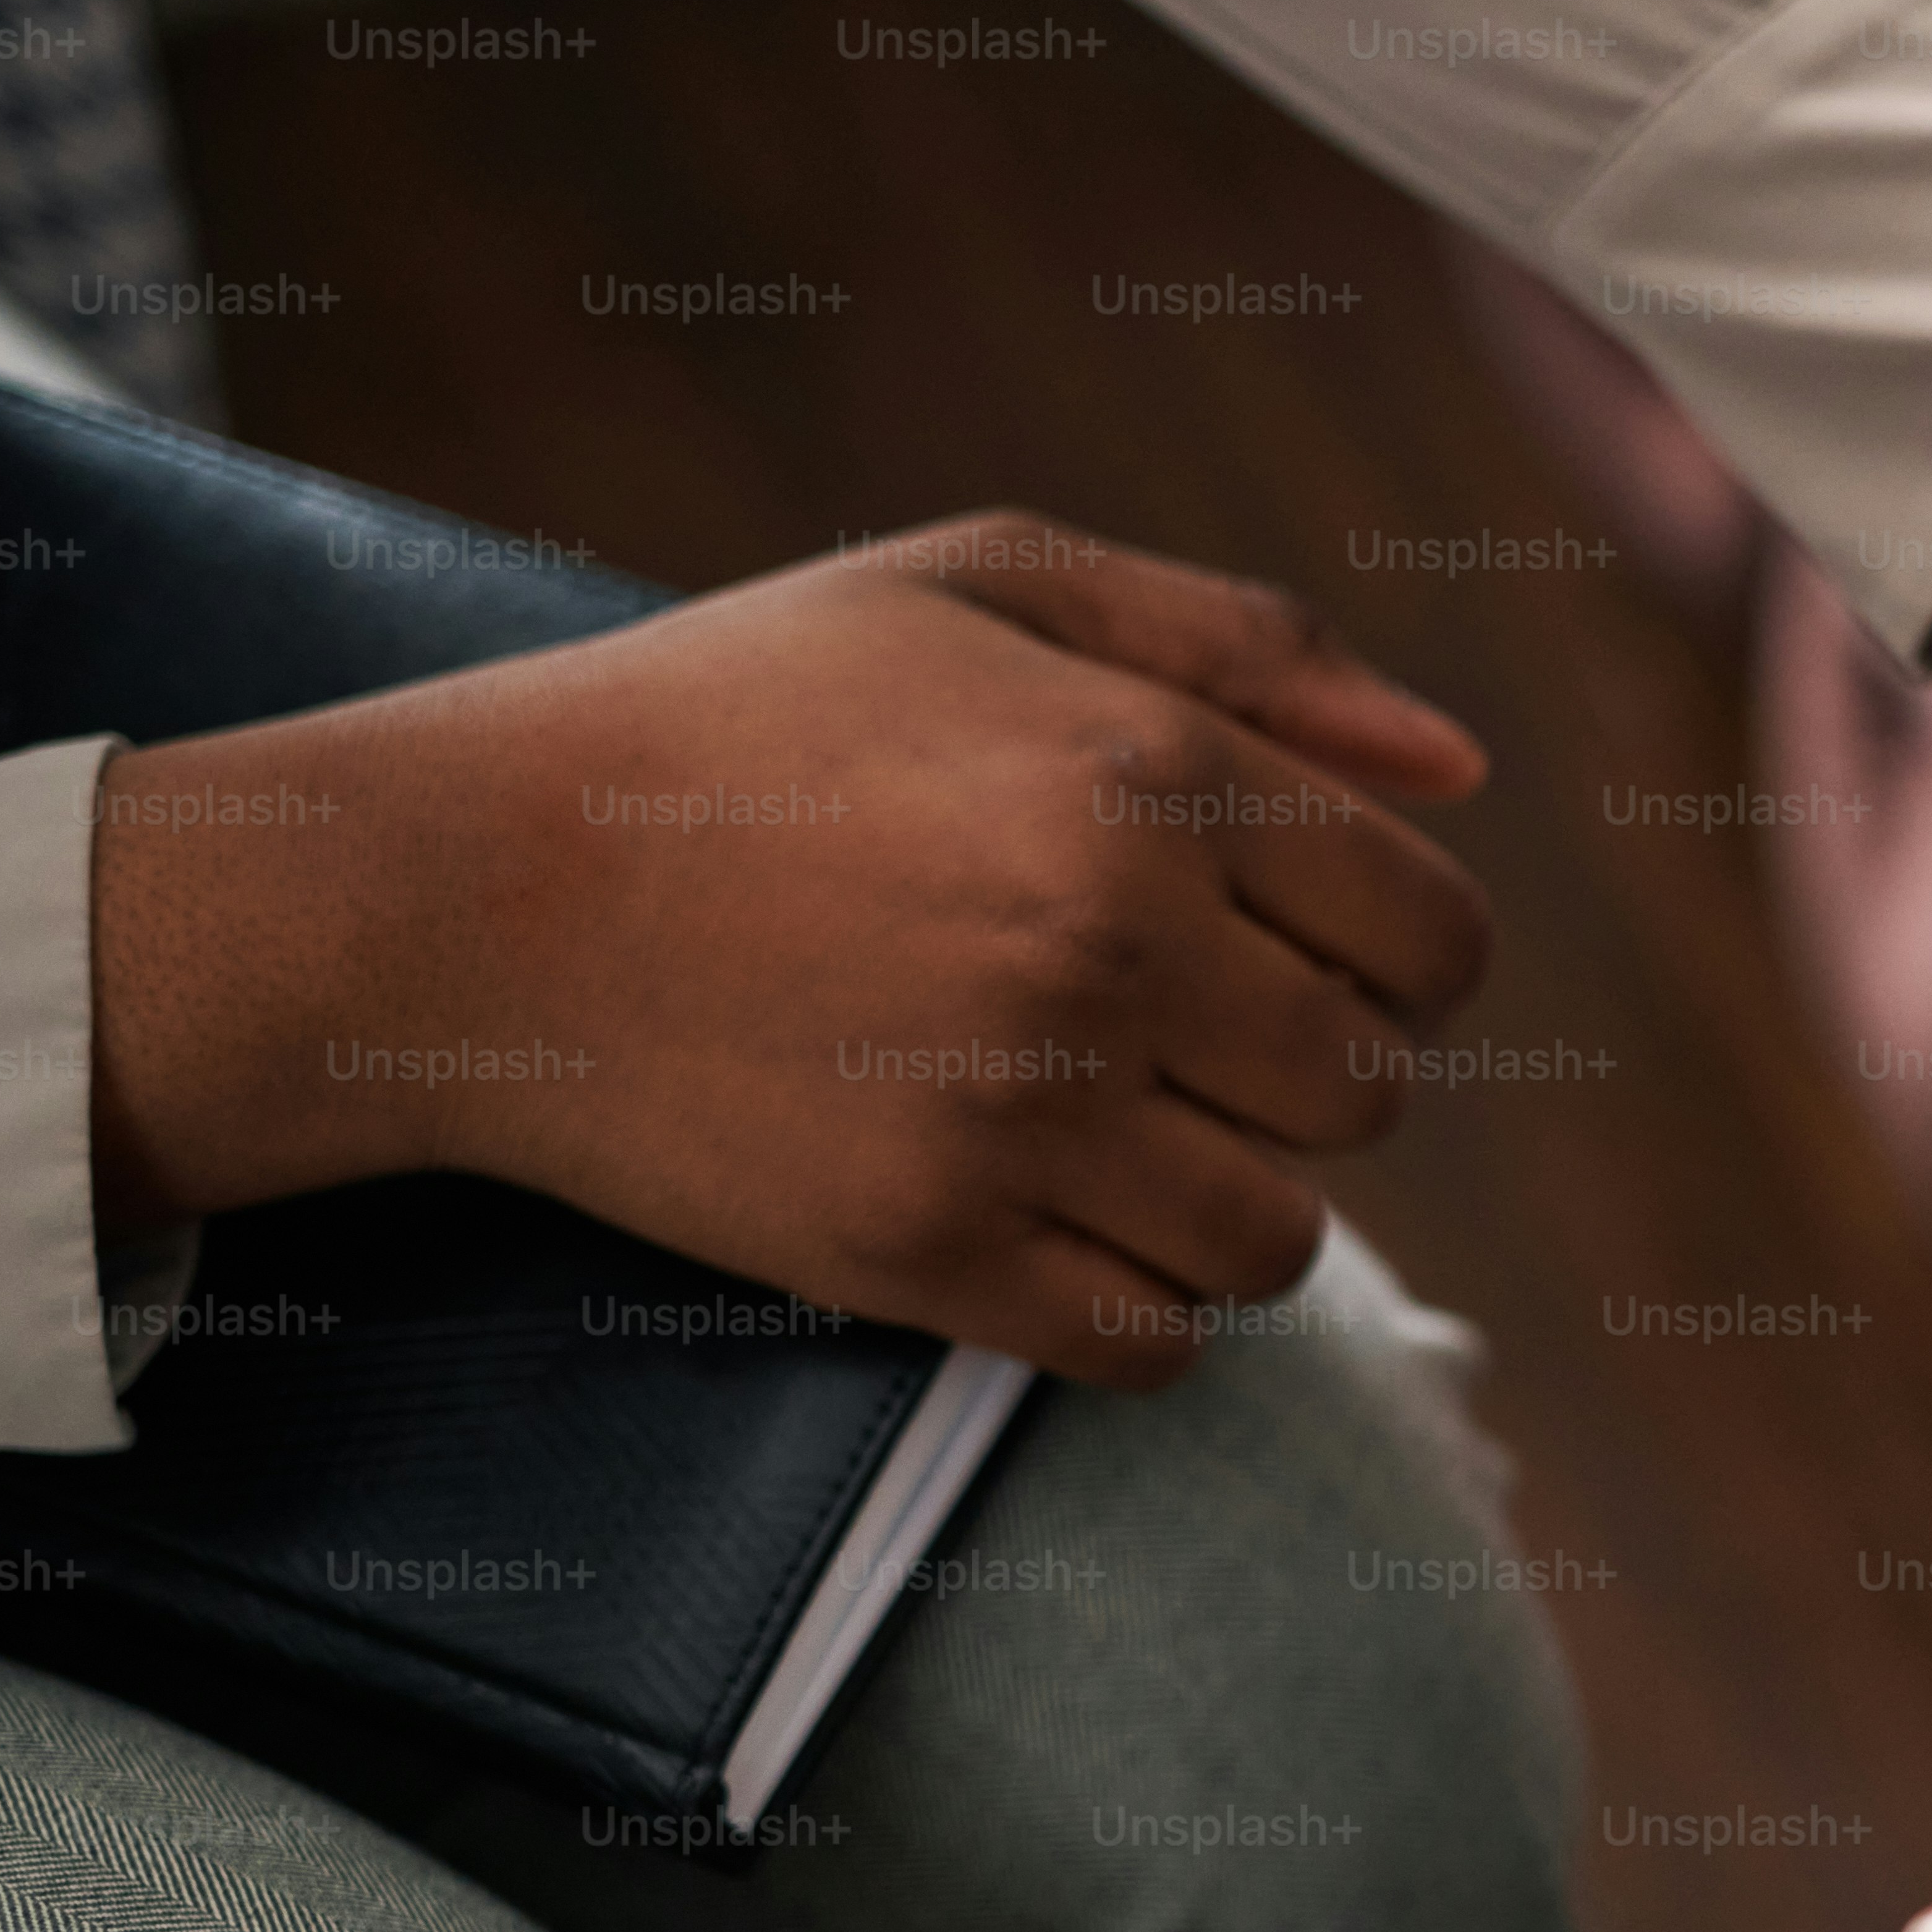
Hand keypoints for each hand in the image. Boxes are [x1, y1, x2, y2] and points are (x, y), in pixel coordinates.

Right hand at [87, 509, 1493, 1385]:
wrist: (475, 887)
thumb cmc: (746, 715)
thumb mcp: (984, 585)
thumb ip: (1248, 649)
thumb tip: (1456, 768)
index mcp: (1148, 771)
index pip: (1434, 938)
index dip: (1399, 962)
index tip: (1301, 958)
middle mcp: (1108, 941)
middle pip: (1370, 1095)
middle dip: (1306, 1078)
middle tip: (1178, 1039)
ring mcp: (1018, 1108)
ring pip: (1280, 1240)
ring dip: (1230, 1205)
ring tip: (1118, 1135)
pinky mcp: (928, 1247)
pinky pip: (1157, 1346)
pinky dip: (1140, 1313)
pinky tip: (1056, 1227)